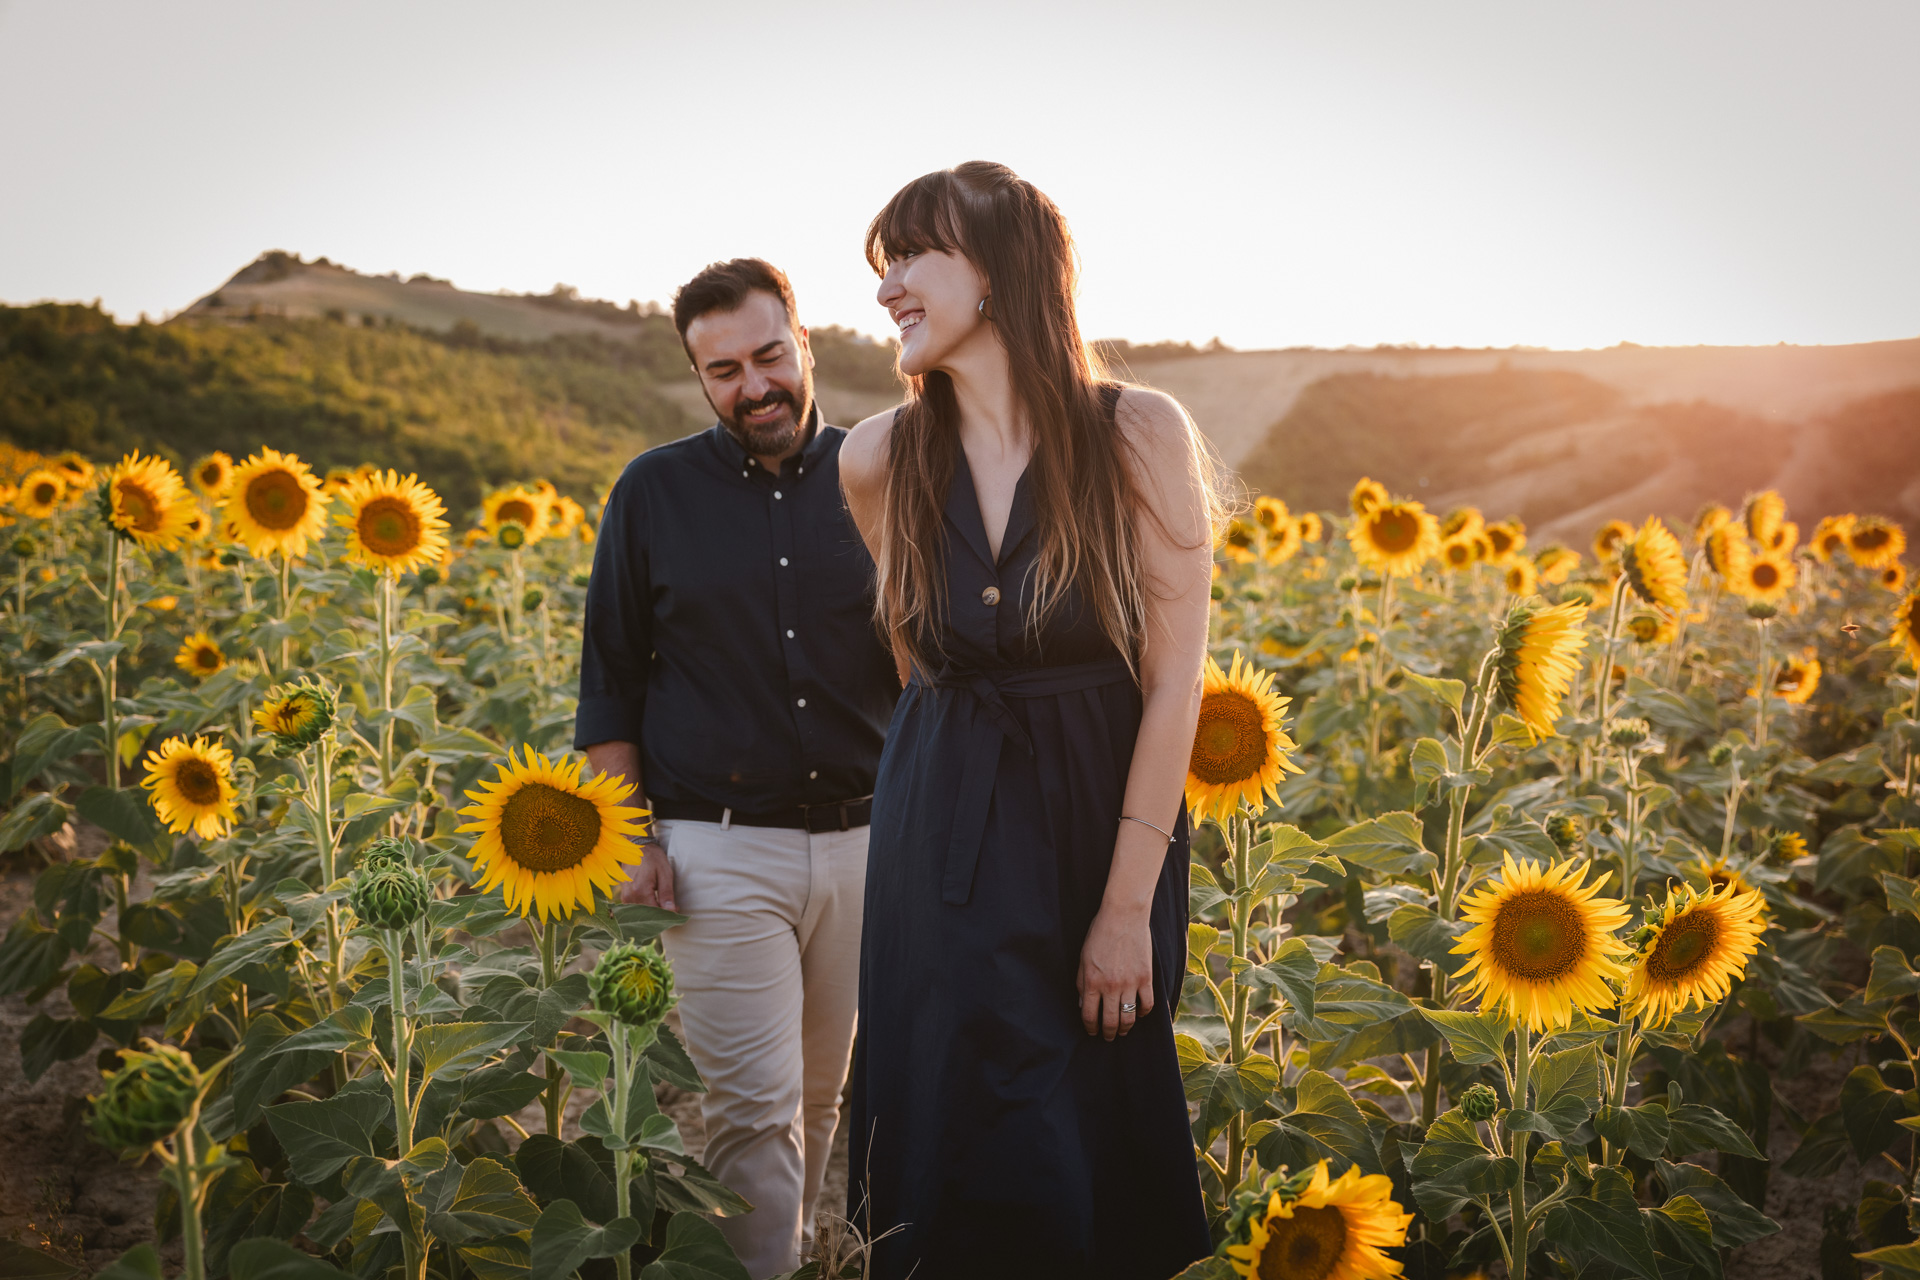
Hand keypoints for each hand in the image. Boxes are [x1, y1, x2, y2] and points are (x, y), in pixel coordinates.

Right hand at [618, 839, 676, 911]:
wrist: (637, 846)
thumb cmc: (653, 858)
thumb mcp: (665, 873)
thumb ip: (667, 894)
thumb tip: (672, 912)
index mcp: (640, 891)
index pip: (655, 913)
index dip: (668, 914)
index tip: (677, 909)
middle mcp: (629, 896)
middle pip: (647, 915)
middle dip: (661, 915)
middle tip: (672, 908)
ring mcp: (625, 896)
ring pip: (641, 913)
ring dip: (653, 913)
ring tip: (664, 905)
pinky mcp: (624, 896)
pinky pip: (636, 908)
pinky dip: (646, 908)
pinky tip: (655, 903)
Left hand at [1077, 904, 1152, 1040]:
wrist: (1123, 916)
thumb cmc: (1100, 934)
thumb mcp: (1083, 958)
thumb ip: (1082, 983)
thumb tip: (1083, 1005)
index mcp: (1092, 981)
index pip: (1090, 1016)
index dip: (1090, 1028)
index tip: (1092, 1032)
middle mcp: (1111, 986)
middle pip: (1110, 1022)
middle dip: (1108, 1034)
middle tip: (1108, 1037)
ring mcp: (1130, 983)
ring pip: (1128, 1017)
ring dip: (1125, 1028)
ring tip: (1123, 1030)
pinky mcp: (1146, 978)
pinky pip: (1147, 1004)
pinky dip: (1144, 1013)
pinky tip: (1140, 1013)